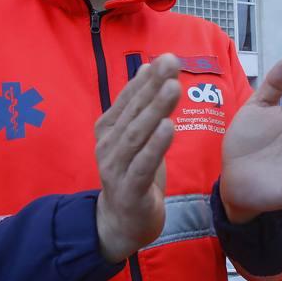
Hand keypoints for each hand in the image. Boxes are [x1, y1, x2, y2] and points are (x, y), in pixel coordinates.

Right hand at [94, 57, 182, 263]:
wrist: (122, 223)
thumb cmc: (134, 175)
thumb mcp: (138, 139)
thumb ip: (141, 107)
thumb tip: (148, 68)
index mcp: (110, 129)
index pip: (129, 98)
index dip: (147, 78)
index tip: (168, 57)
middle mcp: (108, 145)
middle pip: (133, 112)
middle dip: (153, 86)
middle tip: (171, 63)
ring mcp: (115, 168)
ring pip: (137, 135)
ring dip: (155, 110)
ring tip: (173, 88)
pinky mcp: (129, 189)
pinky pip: (142, 165)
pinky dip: (155, 146)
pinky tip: (169, 128)